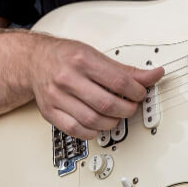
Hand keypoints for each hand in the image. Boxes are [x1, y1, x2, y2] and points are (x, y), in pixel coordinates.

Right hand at [29, 35, 163, 139]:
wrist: (35, 61)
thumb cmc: (66, 57)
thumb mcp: (96, 55)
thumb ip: (125, 69)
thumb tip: (152, 76)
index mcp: (82, 60)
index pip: (119, 81)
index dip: (137, 91)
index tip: (142, 93)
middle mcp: (67, 79)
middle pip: (106, 104)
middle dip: (127, 109)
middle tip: (132, 106)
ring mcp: (56, 97)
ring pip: (92, 120)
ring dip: (112, 122)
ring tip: (118, 116)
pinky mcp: (49, 112)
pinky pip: (75, 130)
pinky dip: (92, 132)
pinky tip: (99, 125)